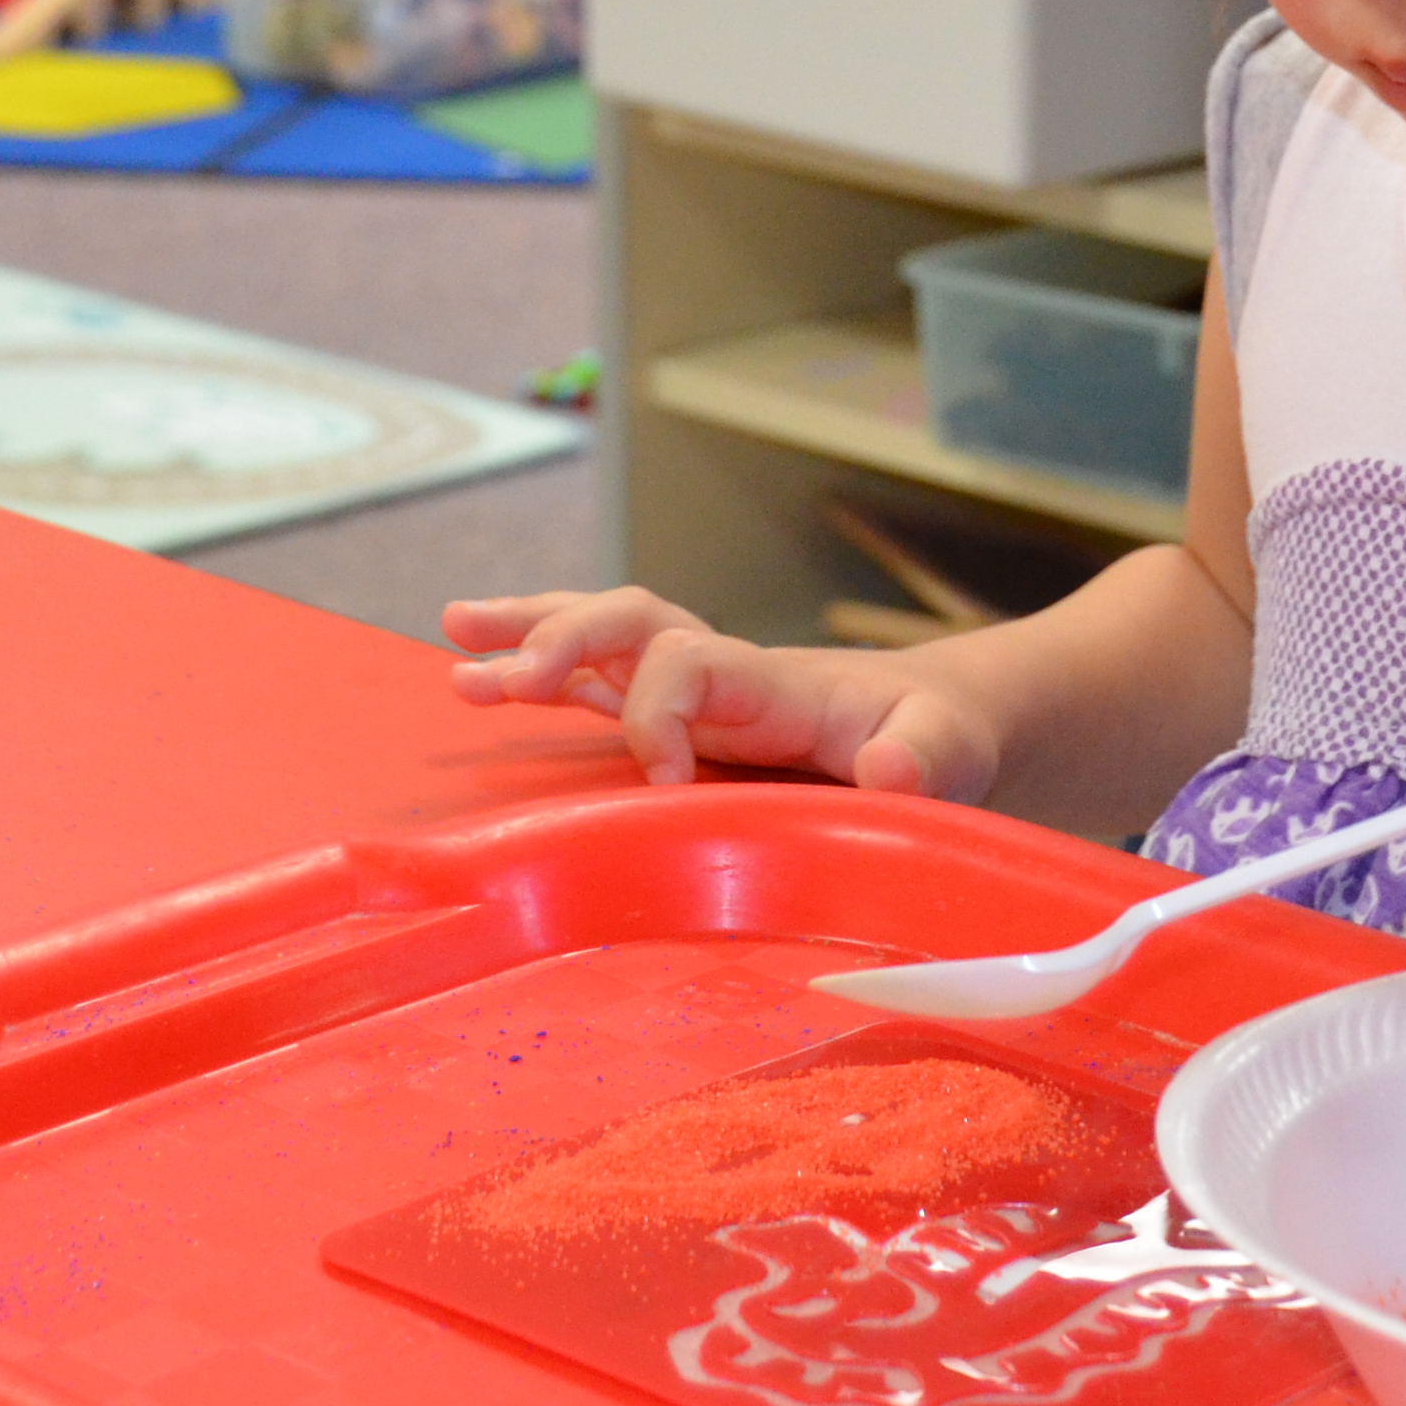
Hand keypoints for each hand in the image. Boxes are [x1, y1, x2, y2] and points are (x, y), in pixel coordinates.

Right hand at [441, 588, 1003, 800]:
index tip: (664, 782)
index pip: (689, 662)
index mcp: (772, 681)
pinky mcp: (679, 715)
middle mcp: (721, 672)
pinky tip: (474, 675)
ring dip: (530, 636)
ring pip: (601, 639)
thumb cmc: (939, 737)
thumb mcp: (951, 748)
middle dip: (563, 642)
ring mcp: (695, 689)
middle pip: (629, 623)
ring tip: (453, 642)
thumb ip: (926, 756)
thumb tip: (891, 769)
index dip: (660, 713)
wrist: (936, 718)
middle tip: (504, 682)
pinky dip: (538, 671)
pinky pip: (597, 680)